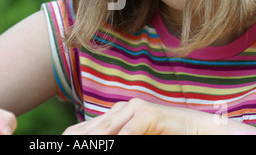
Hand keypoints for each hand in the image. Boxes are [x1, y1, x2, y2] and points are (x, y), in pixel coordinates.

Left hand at [62, 98, 255, 134]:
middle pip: (89, 130)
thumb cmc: (163, 136)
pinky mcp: (147, 113)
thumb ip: (116, 138)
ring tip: (81, 145)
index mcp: (113, 117)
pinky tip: (107, 145)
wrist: (195, 128)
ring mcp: (133, 109)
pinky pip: (128, 132)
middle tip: (62, 142)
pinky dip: (118, 141)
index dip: (70, 138)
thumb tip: (90, 141)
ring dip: (94, 142)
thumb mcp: (135, 138)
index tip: (60, 142)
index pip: (82, 130)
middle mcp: (120, 110)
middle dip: (80, 141)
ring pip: (105, 130)